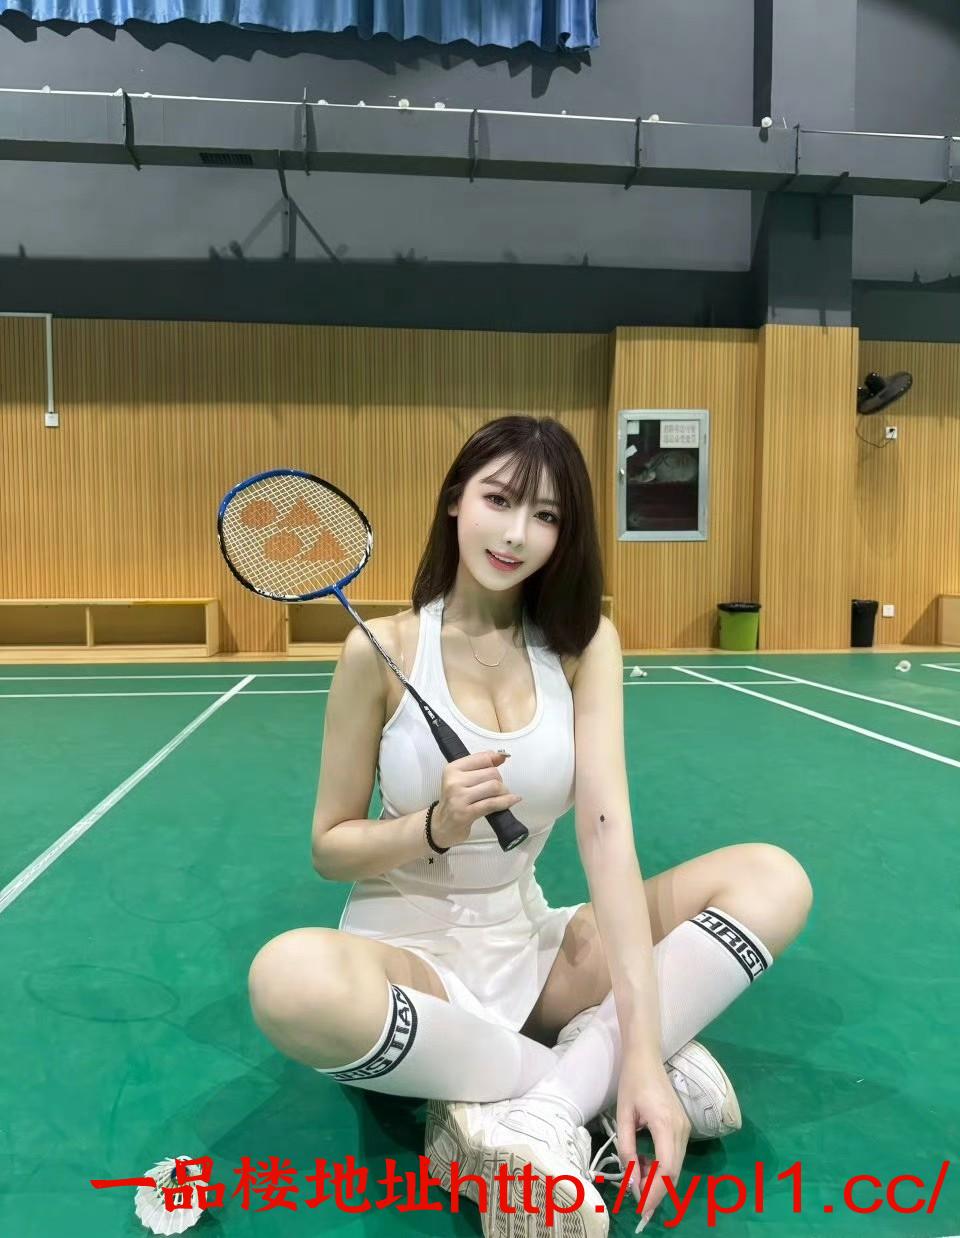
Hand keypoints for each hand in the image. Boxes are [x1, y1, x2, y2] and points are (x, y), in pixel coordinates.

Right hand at [431, 751, 521, 847]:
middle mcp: (454, 781)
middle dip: (499, 780)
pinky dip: (506, 801)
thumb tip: (501, 756)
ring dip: (503, 792)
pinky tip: (513, 800)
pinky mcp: (466, 813)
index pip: (482, 758)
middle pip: (491, 773)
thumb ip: (480, 766)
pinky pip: (492, 803)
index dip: (495, 760)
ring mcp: (459, 797)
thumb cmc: (455, 800)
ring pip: (494, 786)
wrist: (441, 825)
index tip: (500, 763)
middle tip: (496, 789)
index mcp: (453, 769)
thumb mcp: (462, 779)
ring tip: (500, 796)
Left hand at [616, 1049, 690, 1230]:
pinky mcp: (684, 1126)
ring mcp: (685, 1127)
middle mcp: (680, 1128)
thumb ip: (627, 1148)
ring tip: (637, 1178)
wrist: (646, 1058)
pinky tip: (646, 1164)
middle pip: (674, 1171)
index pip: (667, 1169)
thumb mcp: (623, 1115)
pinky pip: (676, 1154)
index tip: (642, 1207)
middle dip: (657, 1190)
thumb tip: (631, 1178)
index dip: (656, 1192)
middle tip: (637, 1200)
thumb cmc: (631, 1082)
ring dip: (659, 1178)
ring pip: (677, 1165)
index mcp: (664, 1124)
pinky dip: (663, 1166)